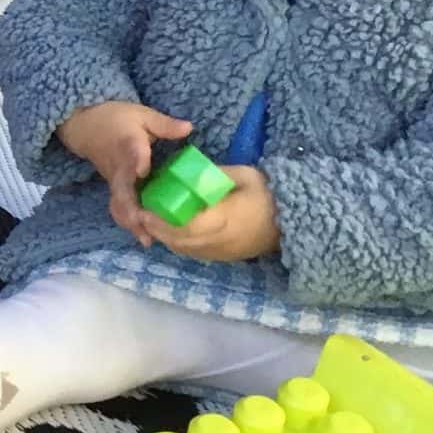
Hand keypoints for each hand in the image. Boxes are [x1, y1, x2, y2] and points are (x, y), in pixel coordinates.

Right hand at [56, 100, 193, 244]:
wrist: (84, 126)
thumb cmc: (116, 119)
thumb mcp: (141, 115)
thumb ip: (164, 125)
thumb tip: (188, 128)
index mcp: (127, 144)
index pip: (131, 153)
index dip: (137, 162)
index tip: (143, 171)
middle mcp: (119, 166)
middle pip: (122, 189)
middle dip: (131, 208)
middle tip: (144, 225)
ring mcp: (114, 180)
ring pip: (119, 203)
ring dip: (130, 221)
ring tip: (146, 239)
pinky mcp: (114, 188)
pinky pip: (119, 207)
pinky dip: (129, 222)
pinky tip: (144, 236)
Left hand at [150, 165, 280, 262]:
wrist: (292, 222)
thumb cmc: (269, 195)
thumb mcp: (245, 175)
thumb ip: (216, 175)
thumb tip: (189, 174)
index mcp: (227, 218)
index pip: (188, 225)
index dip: (164, 221)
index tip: (146, 209)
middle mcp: (220, 240)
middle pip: (180, 240)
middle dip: (157, 229)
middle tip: (140, 215)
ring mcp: (221, 253)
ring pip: (184, 249)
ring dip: (165, 237)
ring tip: (149, 221)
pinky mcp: (222, 258)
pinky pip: (193, 253)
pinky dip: (177, 242)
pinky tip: (168, 229)